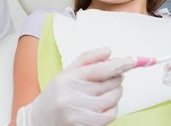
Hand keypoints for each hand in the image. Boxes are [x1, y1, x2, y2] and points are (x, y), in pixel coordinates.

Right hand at [16, 47, 134, 125]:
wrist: (39, 120)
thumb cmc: (55, 95)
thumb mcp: (66, 72)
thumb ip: (87, 59)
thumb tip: (109, 51)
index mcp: (66, 78)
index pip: (98, 69)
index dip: (118, 64)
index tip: (131, 61)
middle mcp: (70, 95)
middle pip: (107, 84)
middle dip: (117, 78)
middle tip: (117, 76)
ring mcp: (77, 112)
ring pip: (111, 99)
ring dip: (116, 93)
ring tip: (111, 90)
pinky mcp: (83, 125)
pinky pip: (109, 115)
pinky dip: (112, 109)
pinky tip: (106, 105)